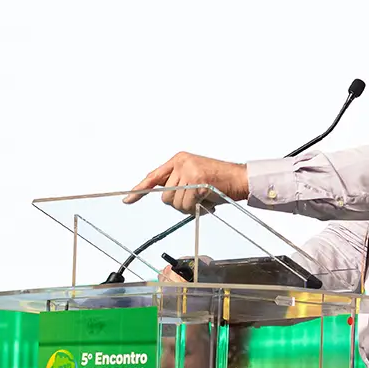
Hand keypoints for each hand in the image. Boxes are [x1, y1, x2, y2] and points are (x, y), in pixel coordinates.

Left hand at [125, 152, 248, 212]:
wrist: (240, 179)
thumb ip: (178, 182)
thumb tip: (165, 195)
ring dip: (188, 207)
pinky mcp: (198, 181)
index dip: (140, 190)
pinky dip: (195, 208)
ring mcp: (189, 171)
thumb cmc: (219, 181)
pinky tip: (206, 201)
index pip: (154, 176)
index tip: (127, 199)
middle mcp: (182, 162)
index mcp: (179, 159)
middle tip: (195, 200)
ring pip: (175, 202)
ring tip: (202, 199)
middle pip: (165, 195)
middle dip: (179, 203)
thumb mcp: (194, 176)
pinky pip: (187, 204)